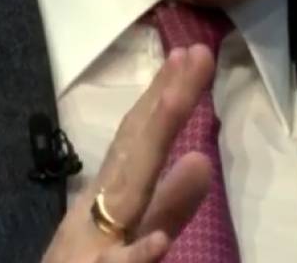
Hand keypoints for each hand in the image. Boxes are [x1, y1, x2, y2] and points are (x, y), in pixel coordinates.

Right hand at [41, 44, 217, 262]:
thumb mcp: (131, 237)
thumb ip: (169, 207)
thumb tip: (201, 160)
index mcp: (110, 201)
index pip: (139, 141)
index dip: (164, 96)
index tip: (190, 55)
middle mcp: (99, 213)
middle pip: (137, 152)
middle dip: (166, 102)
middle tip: (196, 54)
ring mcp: (95, 247)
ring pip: (126, 197)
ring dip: (149, 148)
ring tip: (177, 103)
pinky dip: (134, 256)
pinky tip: (158, 240)